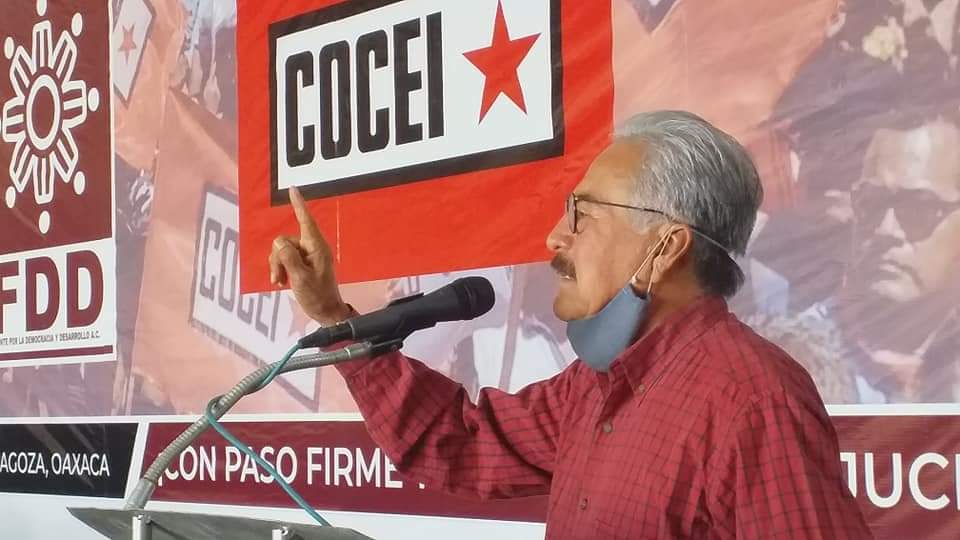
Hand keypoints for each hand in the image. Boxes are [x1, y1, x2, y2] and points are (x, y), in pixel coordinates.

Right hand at [268, 186, 352, 325]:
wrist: (325, 312)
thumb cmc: (317, 296)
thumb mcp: (300, 278)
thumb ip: (288, 258)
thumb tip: (279, 242)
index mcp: (316, 247)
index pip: (306, 220)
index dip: (298, 204)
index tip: (293, 189)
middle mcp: (312, 247)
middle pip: (284, 240)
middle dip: (277, 258)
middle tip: (278, 279)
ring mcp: (307, 255)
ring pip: (281, 250)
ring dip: (277, 266)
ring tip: (281, 282)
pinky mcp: (302, 263)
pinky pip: (284, 258)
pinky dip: (280, 269)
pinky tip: (282, 282)